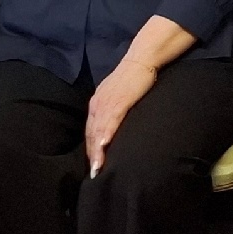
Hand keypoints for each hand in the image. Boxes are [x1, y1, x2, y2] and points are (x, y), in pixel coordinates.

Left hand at [85, 59, 158, 175]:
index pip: (91, 131)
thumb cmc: (133, 78)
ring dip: (97, 151)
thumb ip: (114, 110)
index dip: (91, 149)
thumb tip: (115, 126)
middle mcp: (98, 104)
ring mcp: (107, 102)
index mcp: (97, 104)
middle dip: (92, 155)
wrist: (142, 59)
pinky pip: (111, 120)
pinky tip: (104, 145)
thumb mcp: (118, 95)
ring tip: (98, 168)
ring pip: (99, 130)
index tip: (93, 165)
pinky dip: (107, 134)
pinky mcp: (120, 100)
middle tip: (94, 174)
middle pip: (91, 134)